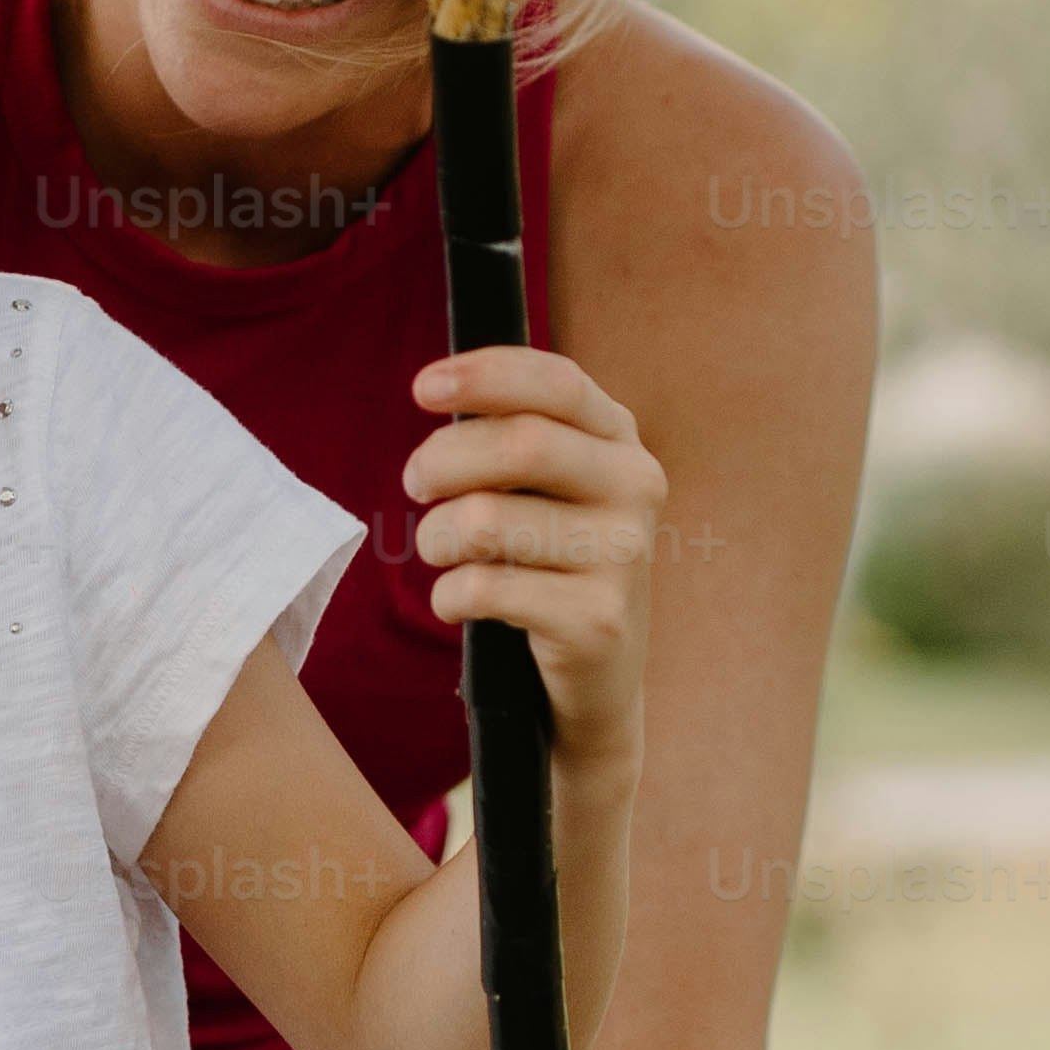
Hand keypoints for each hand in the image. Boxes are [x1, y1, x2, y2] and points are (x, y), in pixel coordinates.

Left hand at [399, 345, 661, 766]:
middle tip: (413, 484)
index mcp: (620, 440)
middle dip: (443, 460)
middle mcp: (635, 487)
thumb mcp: (546, 487)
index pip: (557, 383)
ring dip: (436, 536)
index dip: (485, 376)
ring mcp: (624, 555)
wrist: (598, 673)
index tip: (421, 388)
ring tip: (438, 550)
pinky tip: (456, 602)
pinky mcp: (597, 620)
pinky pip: (486, 589)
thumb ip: (510, 435)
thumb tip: (438, 389)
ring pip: (489, 520)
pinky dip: (448, 596)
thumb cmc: (550, 560)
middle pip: (520, 445)